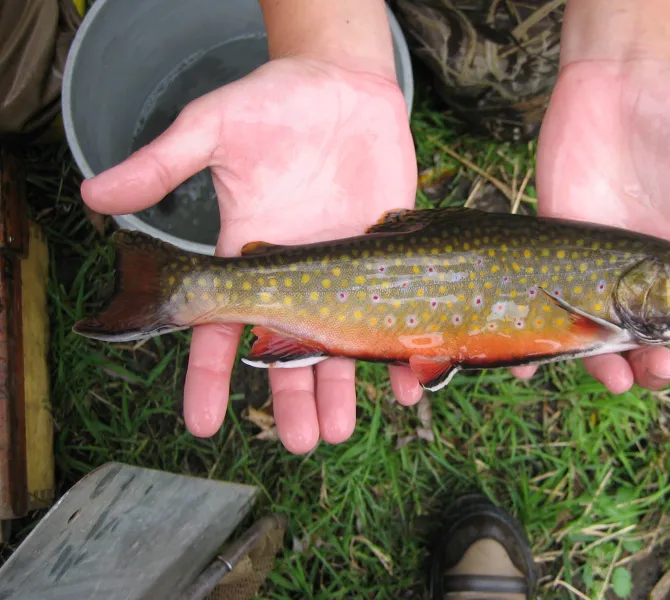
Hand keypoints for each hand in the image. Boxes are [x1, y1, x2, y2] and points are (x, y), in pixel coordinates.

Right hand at [80, 56, 421, 452]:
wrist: (343, 84)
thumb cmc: (273, 100)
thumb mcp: (213, 126)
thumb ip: (164, 162)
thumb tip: (94, 194)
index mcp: (249, 253)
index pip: (220, 327)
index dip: (208, 376)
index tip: (202, 423)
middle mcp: (295, 273)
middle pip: (287, 351)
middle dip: (292, 399)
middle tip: (302, 442)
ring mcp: (345, 270)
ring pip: (339, 344)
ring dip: (339, 389)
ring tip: (338, 432)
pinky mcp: (389, 256)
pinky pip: (399, 311)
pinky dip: (405, 346)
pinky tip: (410, 379)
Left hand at [522, 59, 669, 391]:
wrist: (622, 76)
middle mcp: (641, 271)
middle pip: (649, 336)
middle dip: (656, 362)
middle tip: (661, 369)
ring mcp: (597, 258)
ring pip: (597, 327)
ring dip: (605, 360)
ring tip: (617, 376)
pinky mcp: (557, 238)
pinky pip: (545, 293)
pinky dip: (542, 330)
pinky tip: (540, 358)